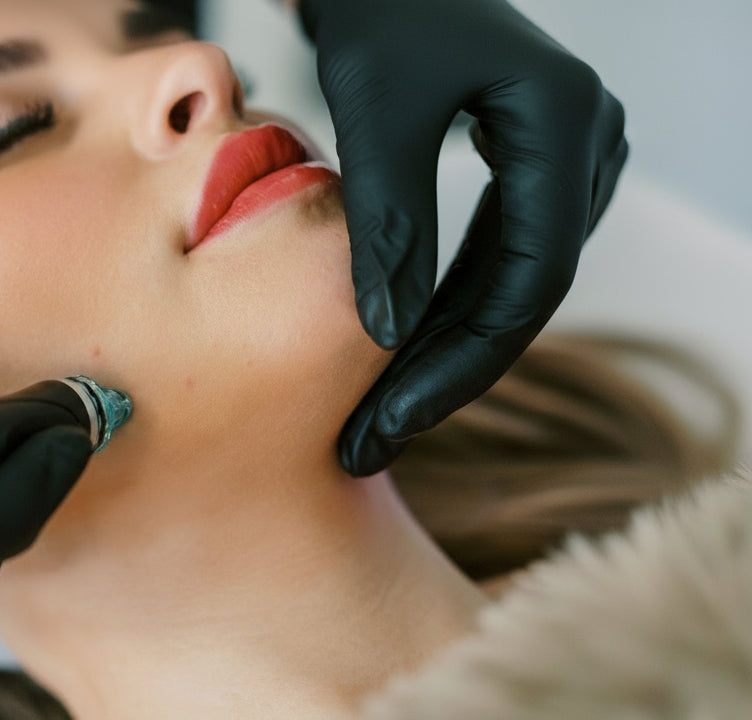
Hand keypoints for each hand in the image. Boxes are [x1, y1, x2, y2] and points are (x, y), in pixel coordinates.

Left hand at [298, 0, 627, 474]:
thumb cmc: (373, 13)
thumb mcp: (372, 113)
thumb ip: (387, 222)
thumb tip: (387, 338)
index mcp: (564, 123)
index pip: (526, 280)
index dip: (457, 364)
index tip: (387, 422)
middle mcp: (583, 142)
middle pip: (523, 293)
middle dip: (444, 373)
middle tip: (371, 441)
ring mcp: (563, 156)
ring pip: (509, 284)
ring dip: (443, 351)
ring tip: (374, 417)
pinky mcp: (530, 164)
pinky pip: (496, 257)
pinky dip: (445, 307)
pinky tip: (395, 358)